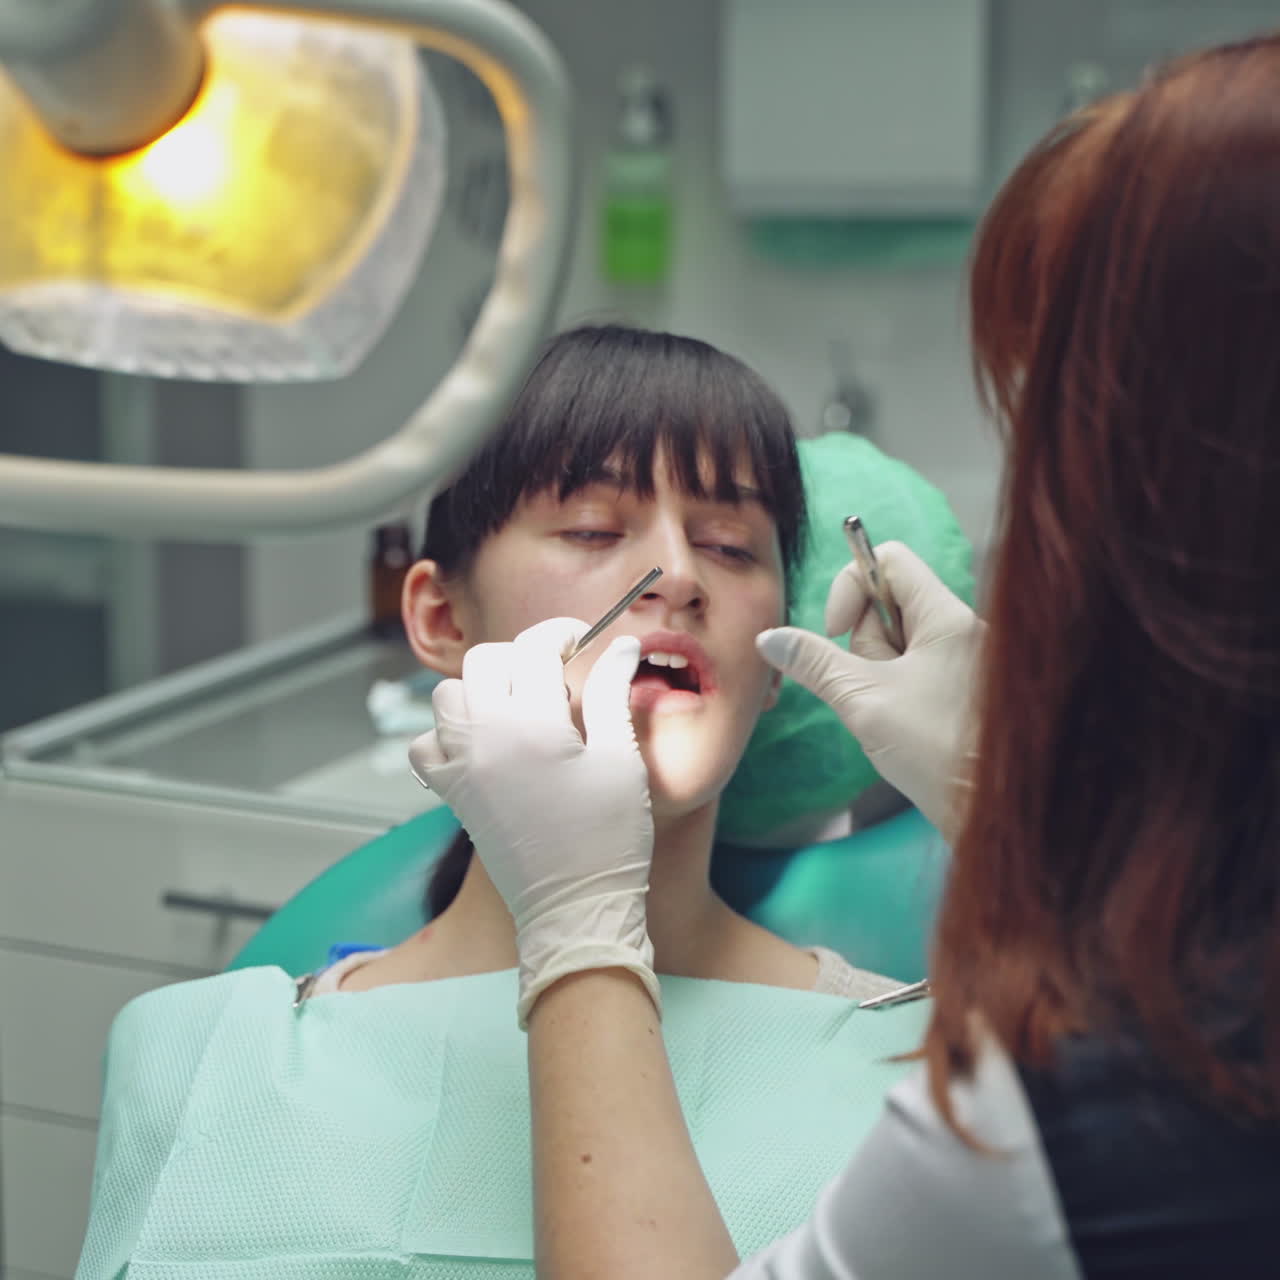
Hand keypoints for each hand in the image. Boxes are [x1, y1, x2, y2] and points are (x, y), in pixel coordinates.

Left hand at [408, 617, 657, 1025]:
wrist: (575, 912)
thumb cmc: (609, 839)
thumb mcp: (621, 760)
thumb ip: (612, 694)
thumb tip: (620, 644)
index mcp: (532, 726)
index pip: (534, 648)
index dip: (561, 633)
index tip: (583, 639)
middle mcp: (484, 740)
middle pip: (486, 661)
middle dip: (522, 656)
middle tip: (557, 674)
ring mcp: (461, 768)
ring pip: (449, 695)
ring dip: (483, 688)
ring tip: (523, 708)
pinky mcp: (452, 796)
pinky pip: (426, 745)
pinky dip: (448, 734)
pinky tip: (486, 744)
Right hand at [756, 541, 984, 839]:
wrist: (994, 811)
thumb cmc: (934, 749)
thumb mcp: (862, 700)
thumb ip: (813, 661)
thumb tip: (768, 637)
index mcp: (946, 615)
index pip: (889, 560)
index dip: (850, 586)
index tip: (835, 633)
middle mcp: (961, 627)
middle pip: (889, 604)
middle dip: (864, 644)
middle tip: (872, 688)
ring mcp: (964, 660)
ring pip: (899, 643)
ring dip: (878, 674)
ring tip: (890, 715)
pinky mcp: (962, 690)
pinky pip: (914, 671)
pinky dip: (895, 691)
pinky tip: (904, 726)